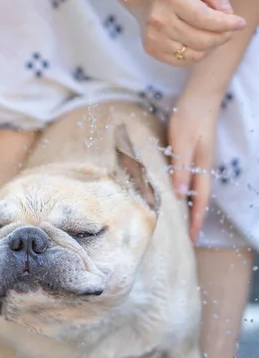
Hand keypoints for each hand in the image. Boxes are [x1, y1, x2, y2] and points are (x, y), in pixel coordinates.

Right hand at [121, 0, 246, 65]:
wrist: (144, 1)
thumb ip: (214, 0)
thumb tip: (227, 17)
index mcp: (171, 2)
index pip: (204, 19)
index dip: (225, 24)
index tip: (239, 24)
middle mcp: (160, 22)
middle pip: (201, 40)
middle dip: (221, 37)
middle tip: (229, 32)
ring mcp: (154, 39)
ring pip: (194, 55)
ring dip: (210, 48)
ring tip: (214, 38)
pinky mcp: (152, 50)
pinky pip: (182, 61)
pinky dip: (196, 55)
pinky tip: (200, 45)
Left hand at [168, 91, 220, 241]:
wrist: (200, 96)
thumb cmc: (190, 119)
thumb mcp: (182, 144)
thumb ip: (181, 168)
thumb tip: (180, 194)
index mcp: (202, 168)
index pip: (199, 201)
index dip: (195, 220)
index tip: (191, 239)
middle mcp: (203, 167)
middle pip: (199, 199)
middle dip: (194, 219)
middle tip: (186, 237)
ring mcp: (199, 161)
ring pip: (195, 190)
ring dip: (189, 207)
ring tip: (180, 222)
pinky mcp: (193, 154)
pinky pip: (190, 179)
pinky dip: (185, 191)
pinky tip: (177, 194)